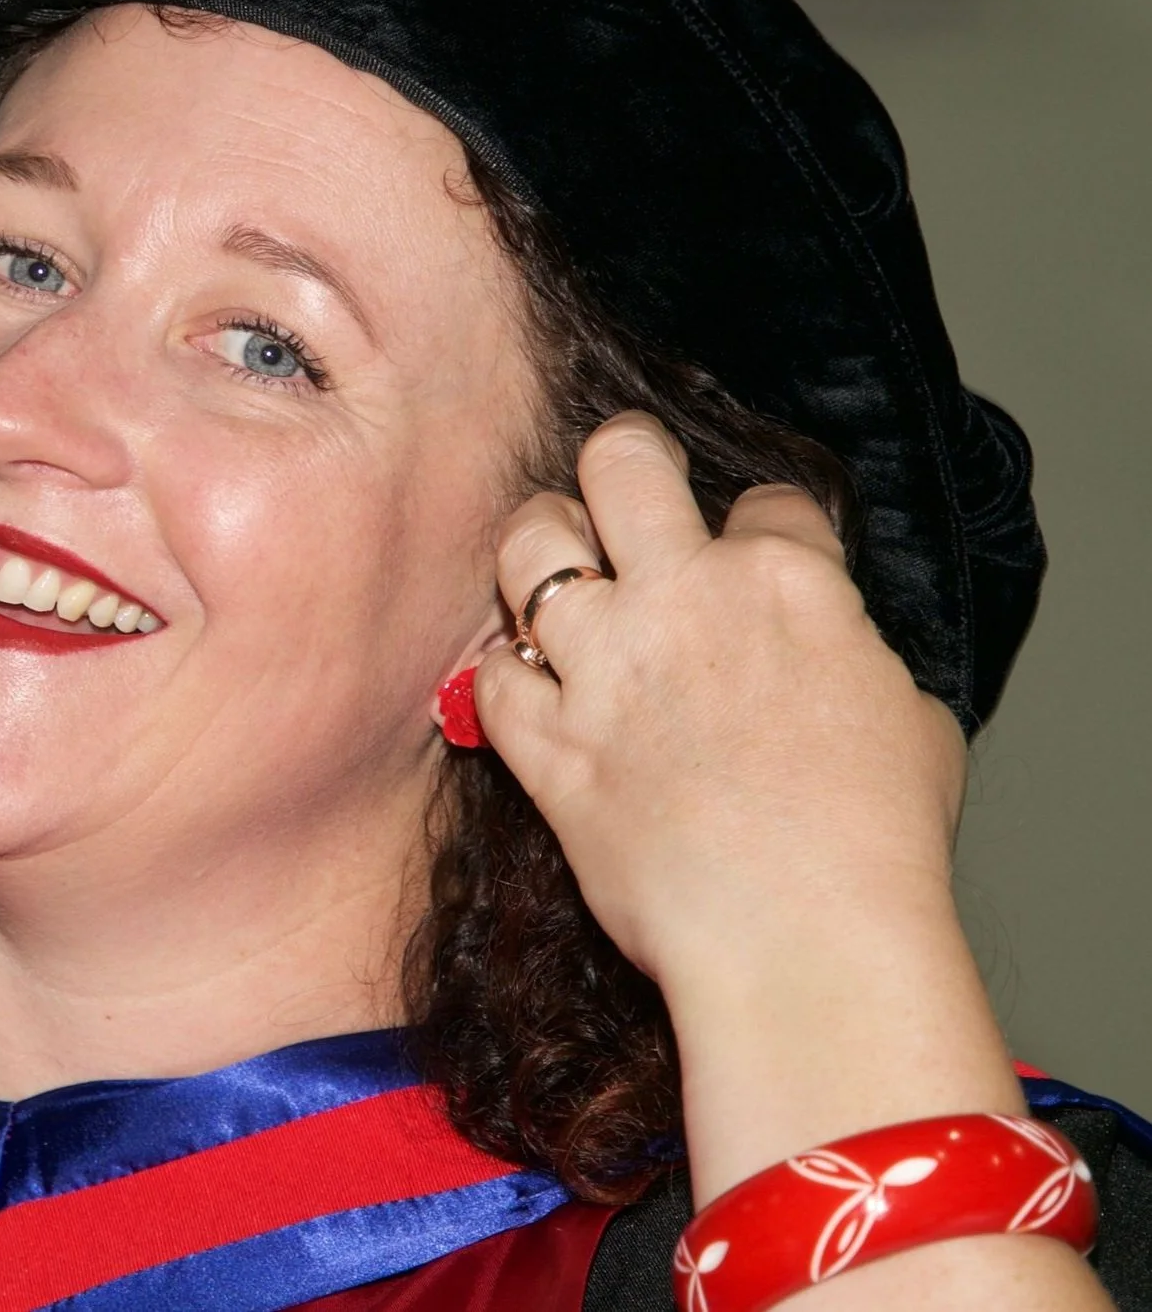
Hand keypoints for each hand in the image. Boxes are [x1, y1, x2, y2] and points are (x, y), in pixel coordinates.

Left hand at [474, 414, 1108, 1304]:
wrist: (806, 945)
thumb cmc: (876, 850)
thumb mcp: (910, 725)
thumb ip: (851, 663)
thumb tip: (828, 665)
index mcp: (786, 582)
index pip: (767, 499)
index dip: (760, 522)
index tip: (753, 548)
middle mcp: (685, 598)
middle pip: (621, 460)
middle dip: (620, 458)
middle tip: (622, 484)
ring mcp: (606, 666)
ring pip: (531, 544)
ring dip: (539, 550)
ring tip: (552, 568)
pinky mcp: (550, 744)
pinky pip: (494, 676)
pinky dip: (505, 679)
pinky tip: (529, 687)